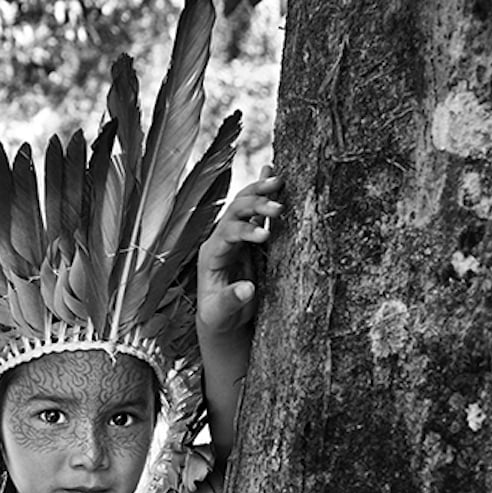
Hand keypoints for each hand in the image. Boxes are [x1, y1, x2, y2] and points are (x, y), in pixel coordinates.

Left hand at [196, 165, 283, 461]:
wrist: (221, 321)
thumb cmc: (219, 320)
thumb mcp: (221, 316)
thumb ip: (232, 301)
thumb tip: (247, 289)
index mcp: (211, 256)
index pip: (226, 235)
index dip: (244, 231)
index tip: (265, 235)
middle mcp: (221, 241)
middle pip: (234, 213)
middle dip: (254, 204)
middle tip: (278, 202)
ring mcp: (236, 237)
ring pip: (246, 206)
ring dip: (261, 192)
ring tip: (280, 179)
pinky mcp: (251, 238)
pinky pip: (258, 212)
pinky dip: (265, 193)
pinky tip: (276, 171)